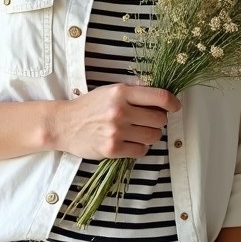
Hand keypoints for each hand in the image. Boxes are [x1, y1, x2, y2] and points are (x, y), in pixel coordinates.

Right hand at [51, 84, 180, 159]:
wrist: (64, 124)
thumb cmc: (89, 107)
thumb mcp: (110, 90)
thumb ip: (134, 91)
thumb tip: (159, 94)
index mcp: (121, 92)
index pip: (159, 97)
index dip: (173, 103)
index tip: (175, 107)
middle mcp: (120, 110)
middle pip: (160, 119)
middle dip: (158, 121)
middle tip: (148, 121)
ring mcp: (117, 131)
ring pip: (153, 136)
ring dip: (150, 135)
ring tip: (138, 132)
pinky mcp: (113, 148)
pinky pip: (141, 151)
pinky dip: (140, 148)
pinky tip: (130, 142)